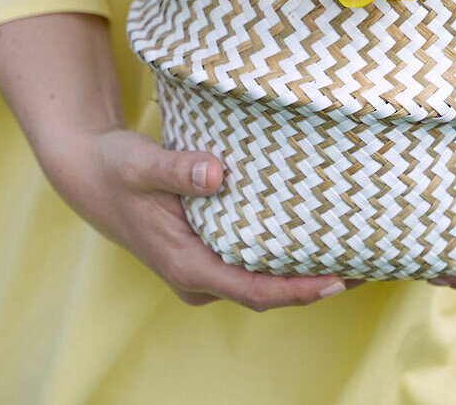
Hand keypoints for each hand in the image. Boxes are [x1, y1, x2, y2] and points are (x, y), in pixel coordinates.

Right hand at [0, 14, 349, 310]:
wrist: (88, 173)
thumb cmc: (116, 168)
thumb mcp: (141, 163)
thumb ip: (177, 168)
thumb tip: (218, 172)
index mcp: (186, 264)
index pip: (252, 290)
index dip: (297, 290)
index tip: (337, 280)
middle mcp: (198, 275)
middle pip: (266, 292)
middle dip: (315, 284)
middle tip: (367, 264)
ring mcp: (203, 267)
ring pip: (262, 280)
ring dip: (304, 272)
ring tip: (355, 251)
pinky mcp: (207, 251)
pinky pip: (253, 263)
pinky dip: (285, 256)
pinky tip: (316, 234)